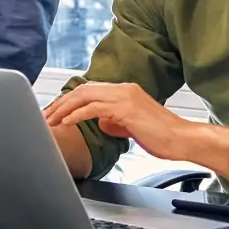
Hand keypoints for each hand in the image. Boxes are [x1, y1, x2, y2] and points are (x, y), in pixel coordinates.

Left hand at [41, 83, 188, 156]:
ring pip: (84, 95)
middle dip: (60, 103)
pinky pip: (93, 108)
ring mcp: (125, 96)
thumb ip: (116, 122)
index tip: (55, 112)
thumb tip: (102, 123)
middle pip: (82, 90)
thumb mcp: (133, 127)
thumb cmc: (163, 136)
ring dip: (63, 108)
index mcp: (125, 91)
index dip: (69, 101)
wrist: (183, 139)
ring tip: (51, 120)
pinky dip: (76, 115)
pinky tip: (66, 123)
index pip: (90, 90)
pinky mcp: (126, 108)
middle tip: (46, 115)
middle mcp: (123, 89)